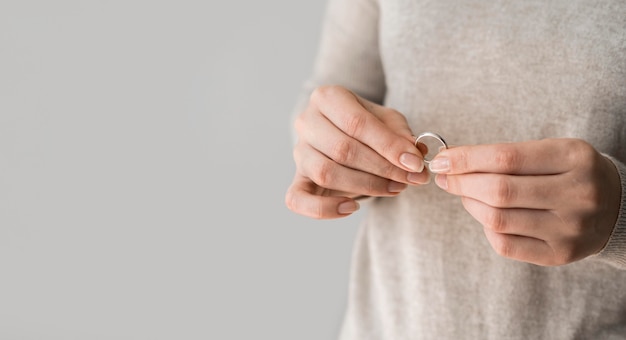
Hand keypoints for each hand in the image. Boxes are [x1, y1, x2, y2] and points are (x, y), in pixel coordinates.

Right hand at [285, 85, 428, 218]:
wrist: (341, 133)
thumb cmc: (366, 126)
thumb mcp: (388, 121)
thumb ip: (401, 135)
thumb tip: (415, 154)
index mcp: (327, 97)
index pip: (357, 123)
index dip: (388, 146)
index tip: (415, 164)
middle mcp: (306, 122)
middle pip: (343, 149)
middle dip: (383, 168)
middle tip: (411, 179)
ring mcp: (299, 152)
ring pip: (326, 173)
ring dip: (366, 186)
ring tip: (394, 188)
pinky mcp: (296, 180)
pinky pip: (298, 200)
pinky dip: (325, 208)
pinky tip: (352, 207)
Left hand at [430, 138, 620, 265]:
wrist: (618, 206)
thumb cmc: (572, 172)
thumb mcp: (553, 151)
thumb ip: (507, 155)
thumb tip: (451, 163)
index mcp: (574, 158)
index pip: (506, 157)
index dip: (466, 159)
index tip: (442, 160)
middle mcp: (577, 194)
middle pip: (499, 191)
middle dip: (461, 183)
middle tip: (445, 178)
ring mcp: (570, 228)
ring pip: (497, 219)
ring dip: (470, 204)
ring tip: (465, 194)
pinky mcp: (560, 254)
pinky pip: (505, 244)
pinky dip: (486, 228)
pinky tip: (486, 215)